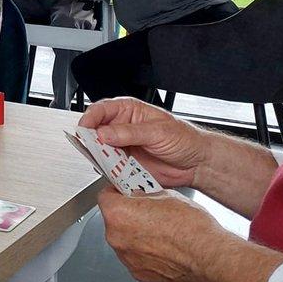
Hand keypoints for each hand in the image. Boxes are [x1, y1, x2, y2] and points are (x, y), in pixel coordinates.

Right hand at [80, 98, 208, 188]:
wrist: (197, 163)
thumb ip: (129, 132)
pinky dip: (109, 171)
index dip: (90, 119)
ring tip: (107, 162)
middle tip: (94, 148)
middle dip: (91, 140)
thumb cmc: (184, 139)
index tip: (85, 130)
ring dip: (100, 157)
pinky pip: (110, 168)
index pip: (100, 110)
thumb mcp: (157, 132)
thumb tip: (104, 133)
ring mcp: (123, 147)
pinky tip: (115, 171)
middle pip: (95, 131)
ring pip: (100, 151)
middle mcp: (122, 128)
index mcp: (128, 111)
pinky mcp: (126, 165)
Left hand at [97, 189, 228, 281]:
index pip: (105, 196)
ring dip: (136, 236)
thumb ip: (143, 196)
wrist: (211, 258)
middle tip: (147, 213)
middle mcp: (117, 237)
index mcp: (118, 214)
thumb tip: (139, 197)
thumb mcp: (165, 195)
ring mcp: (127, 258)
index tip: (123, 193)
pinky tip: (164, 248)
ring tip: (161, 233)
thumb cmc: (193, 229)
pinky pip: (136, 258)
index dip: (116, 192)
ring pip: (125, 240)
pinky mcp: (139, 274)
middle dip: (128, 215)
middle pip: (114, 220)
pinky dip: (146, 253)